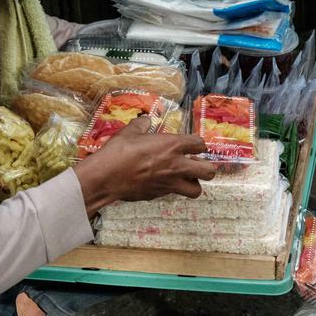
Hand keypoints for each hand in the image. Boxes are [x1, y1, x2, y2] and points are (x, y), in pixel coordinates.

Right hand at [73, 116, 217, 214]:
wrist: (106, 176)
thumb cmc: (118, 151)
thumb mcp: (130, 132)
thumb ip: (142, 125)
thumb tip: (146, 120)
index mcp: (172, 146)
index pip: (200, 144)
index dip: (198, 144)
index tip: (192, 145)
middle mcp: (177, 165)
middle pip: (209, 171)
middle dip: (206, 168)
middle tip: (195, 164)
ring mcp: (169, 183)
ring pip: (197, 190)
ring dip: (193, 183)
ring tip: (184, 177)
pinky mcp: (159, 194)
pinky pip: (174, 193)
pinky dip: (172, 188)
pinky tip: (161, 181)